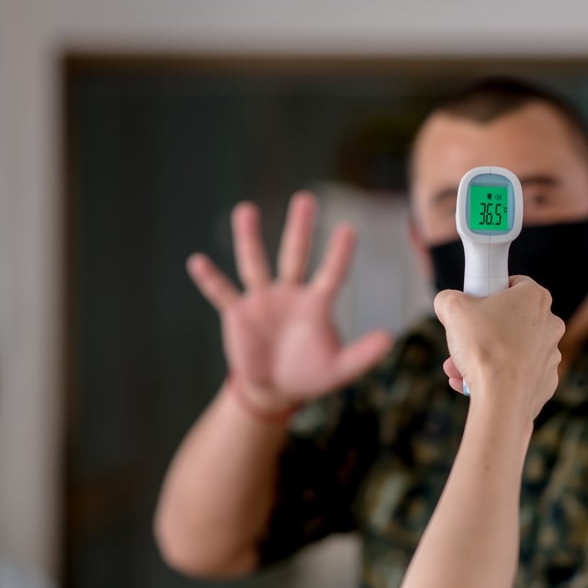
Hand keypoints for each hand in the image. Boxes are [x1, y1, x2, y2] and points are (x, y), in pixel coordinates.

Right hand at [186, 192, 392, 413]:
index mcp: (317, 304)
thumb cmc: (311, 374)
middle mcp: (290, 293)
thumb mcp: (340, 369)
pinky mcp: (238, 313)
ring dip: (249, 238)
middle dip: (300, 228)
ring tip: (246, 209)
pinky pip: (222, 293)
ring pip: (255, 264)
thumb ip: (363, 354)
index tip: (349, 229)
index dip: (339, 254)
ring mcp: (262, 300)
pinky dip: (210, 280)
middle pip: (295, 255)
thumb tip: (389, 339)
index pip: (332, 273)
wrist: (275, 390)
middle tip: (305, 198)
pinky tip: (197, 262)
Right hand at [434, 276, 564, 420]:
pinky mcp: (546, 381)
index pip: (514, 283)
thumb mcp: (453, 308)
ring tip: (458, 368)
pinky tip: (473, 384)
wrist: (502, 397)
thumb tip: (447, 302)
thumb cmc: (484, 347)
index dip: (490, 291)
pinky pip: (518, 374)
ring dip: (484, 356)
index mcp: (535, 298)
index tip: (474, 305)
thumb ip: (448, 298)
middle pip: (509, 320)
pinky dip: (498, 377)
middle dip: (481, 331)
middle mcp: (550, 324)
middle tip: (461, 341)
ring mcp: (551, 354)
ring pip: (511, 350)